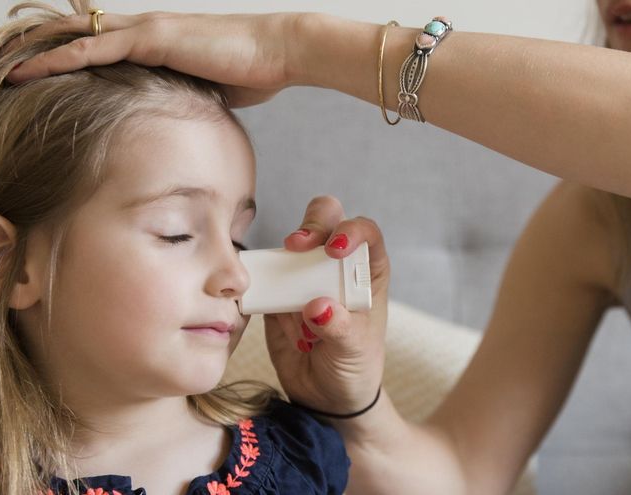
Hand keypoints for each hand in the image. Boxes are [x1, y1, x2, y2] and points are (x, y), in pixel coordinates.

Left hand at [6, 11, 308, 106]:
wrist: (278, 52)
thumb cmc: (252, 72)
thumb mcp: (207, 92)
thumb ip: (184, 99)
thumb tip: (176, 124)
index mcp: (155, 43)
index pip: (100, 47)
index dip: (68, 58)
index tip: (39, 76)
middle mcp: (143, 30)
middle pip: (79, 35)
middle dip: (42, 51)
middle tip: (6, 69)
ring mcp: (145, 30)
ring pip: (77, 37)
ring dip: (40, 53)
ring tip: (5, 70)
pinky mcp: (152, 37)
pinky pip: (95, 47)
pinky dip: (62, 58)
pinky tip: (34, 69)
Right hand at [264, 196, 389, 416]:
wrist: (325, 398)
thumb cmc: (354, 368)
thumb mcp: (354, 351)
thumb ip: (340, 328)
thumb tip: (318, 306)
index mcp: (366, 272)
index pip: (365, 232)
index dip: (352, 230)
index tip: (335, 248)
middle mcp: (335, 265)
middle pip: (324, 221)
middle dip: (311, 226)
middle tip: (296, 246)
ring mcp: (303, 276)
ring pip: (289, 246)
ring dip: (283, 262)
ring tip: (293, 306)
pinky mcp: (276, 294)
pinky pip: (264, 279)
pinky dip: (263, 289)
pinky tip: (277, 318)